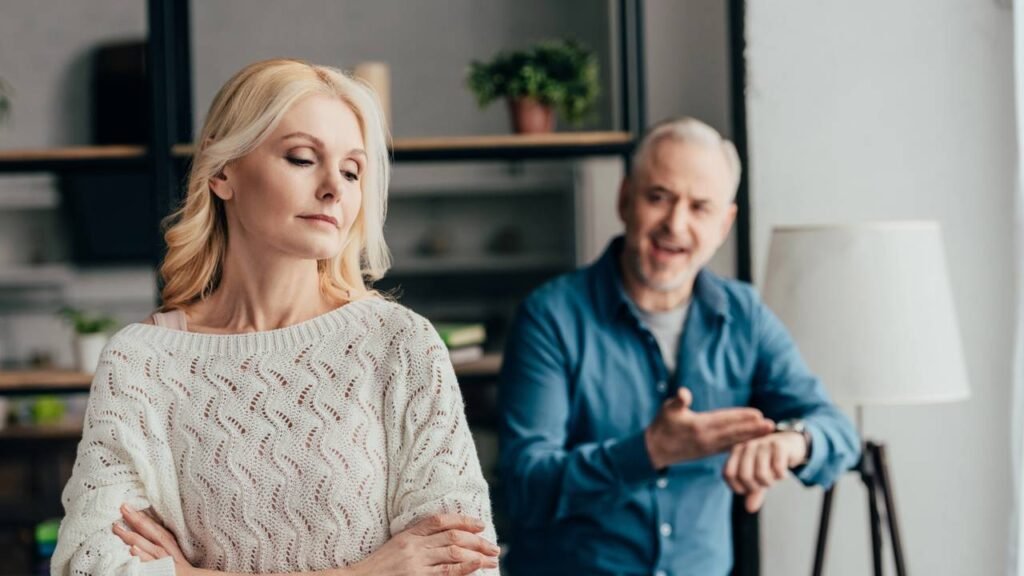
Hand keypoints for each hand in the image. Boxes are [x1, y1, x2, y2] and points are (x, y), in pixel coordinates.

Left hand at [112, 503, 192, 574]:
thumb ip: (161, 543)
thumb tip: (144, 532)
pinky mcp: (162, 571)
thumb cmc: (179, 568)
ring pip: (149, 546)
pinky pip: (151, 564)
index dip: (144, 517)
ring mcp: (165, 561)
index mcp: (171, 545)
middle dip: (138, 520)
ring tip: (117, 527)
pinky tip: (132, 550)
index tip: (129, 506)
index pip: (157, 528)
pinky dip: (143, 556)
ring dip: (133, 536)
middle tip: (123, 508)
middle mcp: (168, 550)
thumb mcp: (174, 553)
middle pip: (153, 532)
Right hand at [348, 514, 498, 575]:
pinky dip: (464, 568)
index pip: (440, 521)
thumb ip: (417, 540)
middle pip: (453, 537)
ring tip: (492, 560)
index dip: (463, 519)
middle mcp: (414, 546)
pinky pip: (445, 573)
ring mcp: (416, 563)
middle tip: (494, 548)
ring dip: (477, 556)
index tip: (480, 525)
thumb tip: (446, 539)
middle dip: (477, 541)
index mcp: (408, 534)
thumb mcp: (396, 546)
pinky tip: (477, 566)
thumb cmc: (377, 568)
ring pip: (454, 553)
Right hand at [644, 387, 774, 469]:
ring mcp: (709, 447)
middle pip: (734, 432)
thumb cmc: (662, 425)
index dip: (741, 417)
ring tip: (768, 431)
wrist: (656, 449)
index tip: (757, 413)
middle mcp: (706, 438)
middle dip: (753, 429)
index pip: (724, 420)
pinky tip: (754, 442)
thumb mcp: (667, 409)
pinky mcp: (709, 452)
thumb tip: (683, 393)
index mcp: (698, 426)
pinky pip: (729, 448)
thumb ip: (678, 401)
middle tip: (771, 425)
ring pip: (734, 441)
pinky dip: (742, 444)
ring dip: (752, 436)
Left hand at [723, 431, 808, 512]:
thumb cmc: (769, 462)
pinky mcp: (779, 445)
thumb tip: (749, 509)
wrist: (789, 444)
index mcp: (736, 451)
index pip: (728, 474)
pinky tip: (782, 473)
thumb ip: (753, 492)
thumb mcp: (758, 477)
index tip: (749, 489)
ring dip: (769, 482)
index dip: (738, 487)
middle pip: (744, 476)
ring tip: (773, 479)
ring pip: (761, 474)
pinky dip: (781, 476)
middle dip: (755, 487)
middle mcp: (747, 446)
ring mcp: (763, 444)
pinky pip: (778, 469)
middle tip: (764, 485)